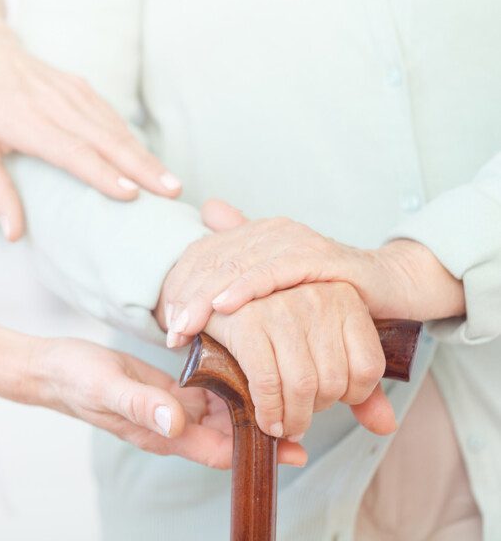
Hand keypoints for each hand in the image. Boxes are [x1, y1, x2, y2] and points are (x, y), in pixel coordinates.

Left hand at [0, 14, 181, 239]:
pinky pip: (112, 117)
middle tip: (172, 192)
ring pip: (116, 127)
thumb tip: (13, 235)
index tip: (131, 193)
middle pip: (106, 139)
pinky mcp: (81, 86)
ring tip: (172, 183)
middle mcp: (54, 104)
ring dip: (146, 156)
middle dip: (143, 167)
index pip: (71, 151)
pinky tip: (151, 162)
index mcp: (26, 120)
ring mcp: (72, 91)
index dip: (102, 173)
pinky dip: (134, 141)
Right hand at [34, 338, 307, 467]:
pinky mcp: (165, 388)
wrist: (53, 369)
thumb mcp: (106, 388)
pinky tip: (247, 369)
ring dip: (250, 406)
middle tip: (307, 415)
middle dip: (264, 430)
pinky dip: (226, 385)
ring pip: (219, 412)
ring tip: (287, 391)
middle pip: (226, 435)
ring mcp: (169, 406)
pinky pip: (203, 391)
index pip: (217, 450)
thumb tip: (178, 421)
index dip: (255, 453)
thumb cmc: (75, 380)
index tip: (294, 448)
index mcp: (160, 431)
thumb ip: (140, 405)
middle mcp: (171, 423)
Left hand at [160, 199, 463, 342]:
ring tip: (186, 325)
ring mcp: (297, 242)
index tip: (167, 324)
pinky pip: (277, 271)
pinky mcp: (322, 257)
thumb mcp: (278, 287)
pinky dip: (248, 288)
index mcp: (259, 237)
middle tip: (170, 331)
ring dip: (208, 298)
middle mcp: (274, 233)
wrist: (388, 285)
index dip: (184, 288)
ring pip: (239, 266)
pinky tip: (226, 307)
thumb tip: (209, 225)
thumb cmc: (326, 292)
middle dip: (188, 297)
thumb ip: (245, 274)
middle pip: (217, 261)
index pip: (209, 257)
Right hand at [199, 284, 396, 440]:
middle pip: (335, 381)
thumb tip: (386, 426)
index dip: (352, 396)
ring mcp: (281, 308)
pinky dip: (268, 411)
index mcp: (345, 298)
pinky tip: (266, 419)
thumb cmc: (277, 327)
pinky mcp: (247, 323)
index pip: (369, 367)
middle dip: (316, 411)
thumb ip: (360, 385)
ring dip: (292, 418)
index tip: (330, 400)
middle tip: (300, 416)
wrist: (219, 293)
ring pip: (302, 386)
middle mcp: (317, 297)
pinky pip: (267, 383)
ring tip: (283, 423)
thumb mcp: (326, 345)